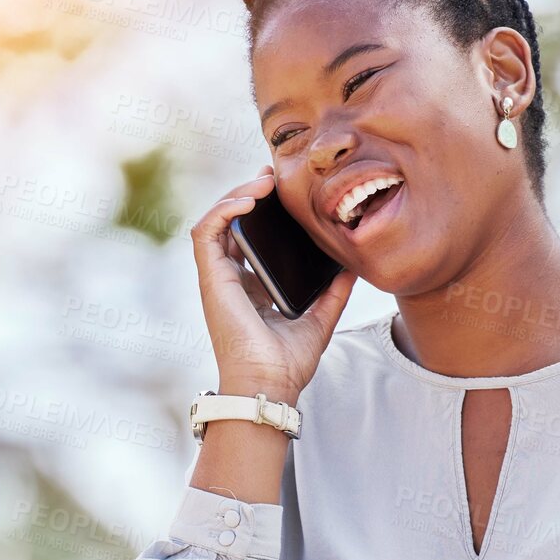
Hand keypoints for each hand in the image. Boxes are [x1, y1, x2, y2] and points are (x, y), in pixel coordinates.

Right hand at [192, 162, 357, 396]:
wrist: (270, 384)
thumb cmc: (288, 363)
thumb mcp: (321, 318)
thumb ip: (334, 291)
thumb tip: (353, 264)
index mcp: (251, 288)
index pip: (251, 239)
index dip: (262, 211)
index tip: (284, 191)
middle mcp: (232, 279)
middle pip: (232, 223)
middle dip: (250, 193)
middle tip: (274, 175)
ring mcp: (219, 278)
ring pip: (216, 220)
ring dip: (237, 194)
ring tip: (264, 182)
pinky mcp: (211, 279)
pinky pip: (206, 232)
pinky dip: (224, 210)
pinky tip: (250, 200)